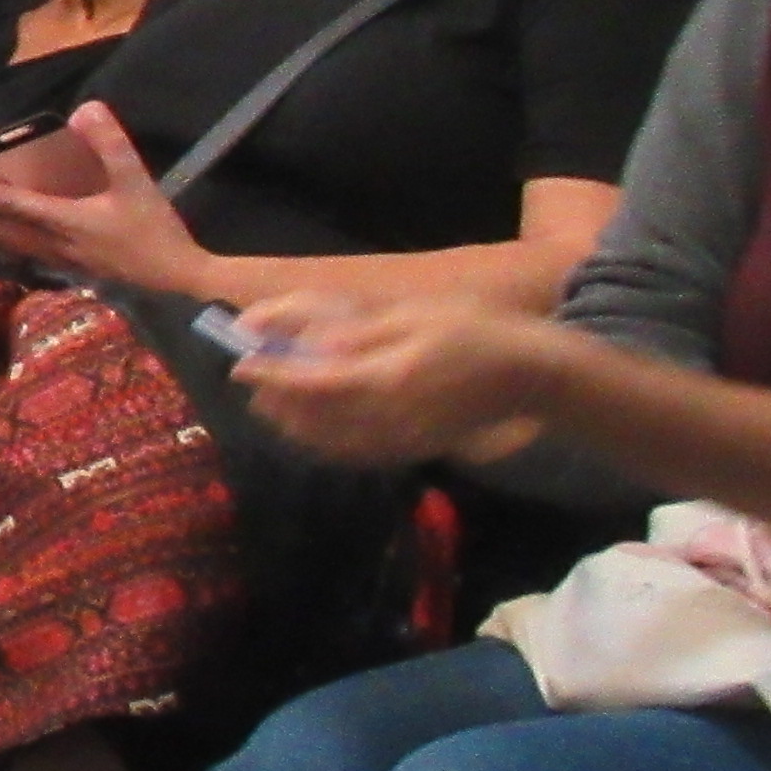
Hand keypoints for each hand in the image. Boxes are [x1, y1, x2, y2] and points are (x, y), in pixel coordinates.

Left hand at [0, 101, 216, 294]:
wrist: (174, 286)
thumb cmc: (155, 236)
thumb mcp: (138, 186)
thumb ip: (112, 146)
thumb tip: (86, 109)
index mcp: (62, 223)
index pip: (6, 203)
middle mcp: (45, 242)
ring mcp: (47, 256)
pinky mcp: (55, 263)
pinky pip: (6, 247)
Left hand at [230, 288, 550, 470]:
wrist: (529, 376)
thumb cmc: (473, 332)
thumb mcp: (412, 318)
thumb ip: (357, 336)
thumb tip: (306, 344)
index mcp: (388, 380)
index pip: (313, 382)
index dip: (273, 374)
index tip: (241, 363)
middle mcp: (389, 419)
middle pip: (314, 417)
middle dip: (276, 399)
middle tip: (249, 380)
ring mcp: (401, 441)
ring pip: (330, 441)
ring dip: (293, 424)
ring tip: (268, 403)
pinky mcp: (412, 451)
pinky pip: (356, 452)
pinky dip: (324, 442)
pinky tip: (311, 429)